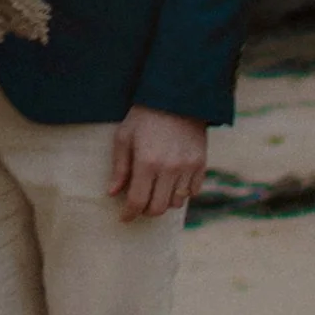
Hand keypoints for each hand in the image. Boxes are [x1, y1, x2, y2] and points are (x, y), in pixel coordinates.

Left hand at [107, 104, 208, 220]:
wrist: (177, 97)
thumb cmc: (144, 116)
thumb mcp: (124, 137)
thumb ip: (119, 168)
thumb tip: (112, 193)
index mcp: (147, 162)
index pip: (137, 201)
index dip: (129, 214)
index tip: (124, 218)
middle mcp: (169, 168)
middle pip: (158, 208)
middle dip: (146, 210)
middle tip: (139, 204)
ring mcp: (187, 167)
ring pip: (176, 203)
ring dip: (164, 201)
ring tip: (156, 191)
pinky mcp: (201, 163)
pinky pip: (193, 191)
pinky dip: (182, 193)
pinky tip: (172, 183)